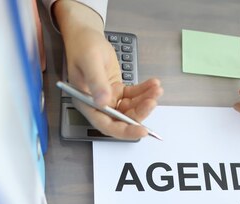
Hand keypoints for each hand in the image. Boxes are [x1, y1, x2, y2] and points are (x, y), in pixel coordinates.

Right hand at [54, 0, 162, 139]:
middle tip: (152, 101)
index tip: (141, 130)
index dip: (124, 131)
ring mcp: (109, 98)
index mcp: (86, 103)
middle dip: (140, 113)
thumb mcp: (90, 61)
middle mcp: (97, 104)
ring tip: (156, 89)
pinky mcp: (118, 90)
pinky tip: (153, 83)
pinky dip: (145, 91)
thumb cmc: (83, 46)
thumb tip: (104, 102)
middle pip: (122, 119)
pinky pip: (134, 95)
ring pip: (131, 108)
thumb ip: (97, 82)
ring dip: (145, 100)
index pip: (106, 125)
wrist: (86, 35)